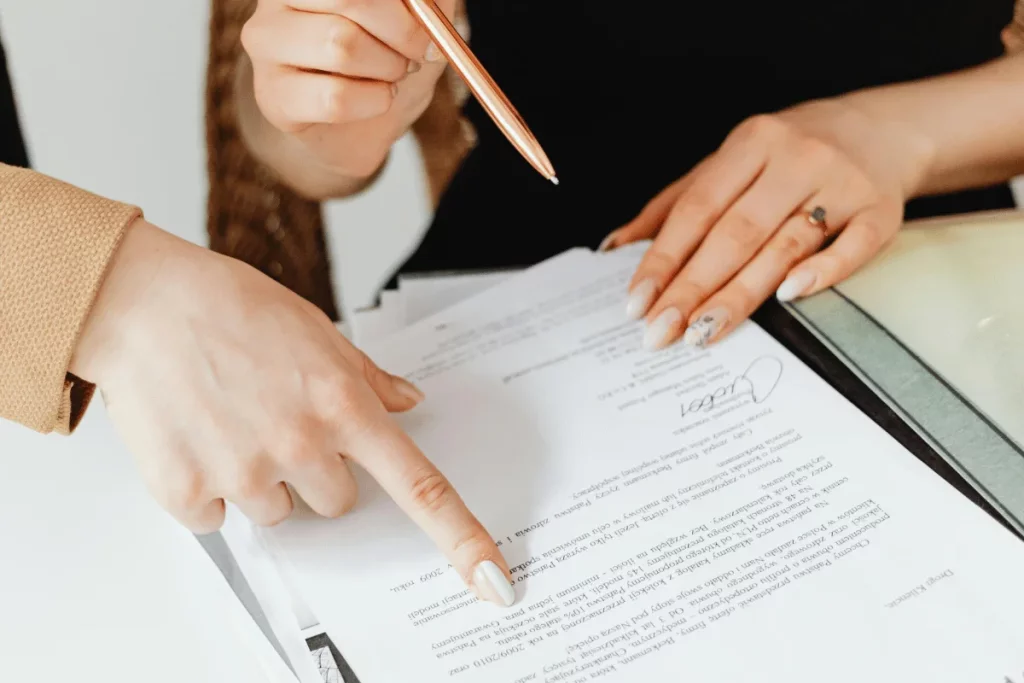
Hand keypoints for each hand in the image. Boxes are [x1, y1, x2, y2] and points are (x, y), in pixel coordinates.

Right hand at [70, 220, 514, 606]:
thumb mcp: (318, 330)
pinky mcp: (187, 490)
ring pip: (278, 514)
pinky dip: (207, 488)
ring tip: (232, 422)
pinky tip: (196, 437)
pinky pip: (217, 519)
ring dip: (262, 481)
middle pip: (338, 504)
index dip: (461, 538)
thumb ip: (368, 378)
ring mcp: (242, 471)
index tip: (492, 580)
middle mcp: (300, 445)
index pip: (419, 487)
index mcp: (343, 405)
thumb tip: (409, 402)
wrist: (143, 304)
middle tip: (281, 424)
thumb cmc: (232, 307)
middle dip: (319, 473)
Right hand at [241, 0, 456, 181]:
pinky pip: (335, 98)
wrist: (367, 124)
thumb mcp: (421, 17)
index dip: (409, 2)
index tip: (430, 20)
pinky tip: (376, 100)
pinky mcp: (271, 95)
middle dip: (403, 32)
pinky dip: (375, 102)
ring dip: (388, 69)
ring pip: (340, 45)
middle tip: (418, 52)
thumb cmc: (389, 58)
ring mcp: (266, 43)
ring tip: (392, 76)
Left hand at [602, 97, 934, 349]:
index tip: (637, 302)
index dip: (663, 258)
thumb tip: (616, 246)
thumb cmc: (789, 154)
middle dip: (691, 287)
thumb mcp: (729, 161)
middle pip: (735, 233)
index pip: (697, 209)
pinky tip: (787, 298)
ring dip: (739, 294)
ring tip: (702, 332)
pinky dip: (822, 273)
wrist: (884, 128)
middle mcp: (796, 158)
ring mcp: (842, 183)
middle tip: (660, 332)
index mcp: (751, 142)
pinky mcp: (882, 210)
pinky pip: (853, 247)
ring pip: (783, 246)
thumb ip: (673, 203)